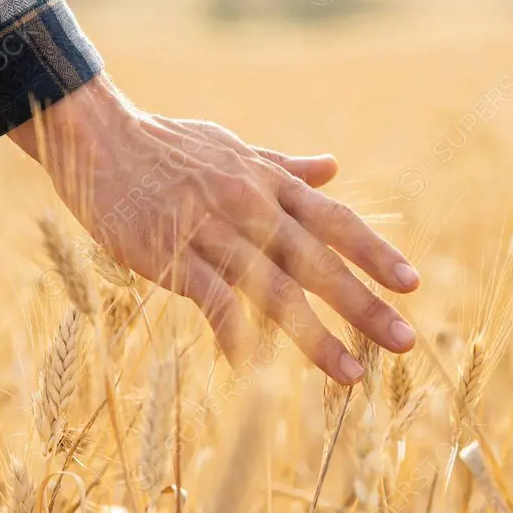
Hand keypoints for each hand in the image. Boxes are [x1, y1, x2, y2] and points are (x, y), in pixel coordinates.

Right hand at [9, 77, 418, 384]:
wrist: (101, 139)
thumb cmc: (169, 146)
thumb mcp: (235, 149)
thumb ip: (285, 167)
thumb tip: (333, 166)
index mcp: (269, 182)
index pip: (335, 220)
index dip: (374, 252)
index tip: (411, 284)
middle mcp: (251, 206)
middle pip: (316, 261)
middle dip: (363, 303)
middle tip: (404, 341)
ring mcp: (212, 230)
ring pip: (273, 288)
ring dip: (315, 335)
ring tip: (351, 373)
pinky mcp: (172, 253)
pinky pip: (212, 300)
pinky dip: (236, 334)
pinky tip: (255, 368)